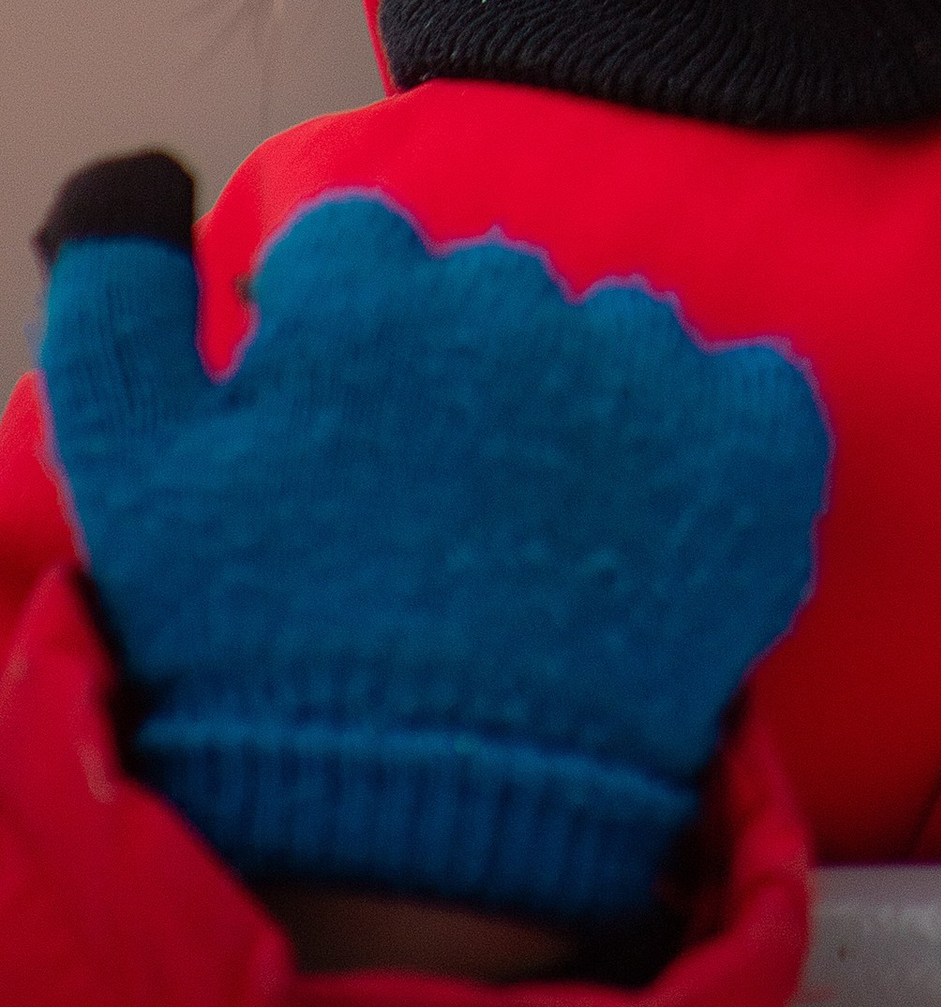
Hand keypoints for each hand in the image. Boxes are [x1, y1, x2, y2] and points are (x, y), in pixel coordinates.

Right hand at [35, 151, 829, 941]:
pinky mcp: (756, 445)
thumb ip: (118, 304)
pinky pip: (752, 389)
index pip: (357, 253)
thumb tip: (143, 175)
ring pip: (617, 337)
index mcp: (367, 296)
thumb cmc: (258, 658)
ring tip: (541, 551)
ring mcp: (642, 368)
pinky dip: (716, 446)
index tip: (341, 447)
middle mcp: (512, 299)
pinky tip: (656, 535)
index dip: (340, 349)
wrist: (419, 831)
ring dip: (588, 412)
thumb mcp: (132, 480)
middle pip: (489, 293)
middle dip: (461, 380)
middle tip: (436, 520)